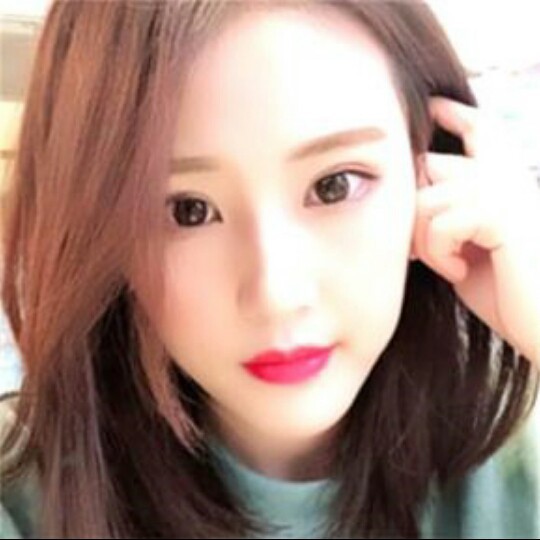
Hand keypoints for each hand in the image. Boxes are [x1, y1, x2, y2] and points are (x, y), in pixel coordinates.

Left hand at [411, 97, 539, 367]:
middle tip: (421, 250)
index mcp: (505, 182)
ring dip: (423, 241)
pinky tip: (458, 272)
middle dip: (411, 208)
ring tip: (449, 265)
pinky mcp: (503, 212)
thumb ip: (446, 217)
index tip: (432, 106)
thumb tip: (413, 195)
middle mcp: (508, 176)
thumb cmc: (508, 294)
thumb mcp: (467, 249)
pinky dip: (438, 253)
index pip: (479, 129)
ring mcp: (508, 190)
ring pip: (423, 199)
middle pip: (428, 164)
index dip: (454, 113)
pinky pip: (438, 222)